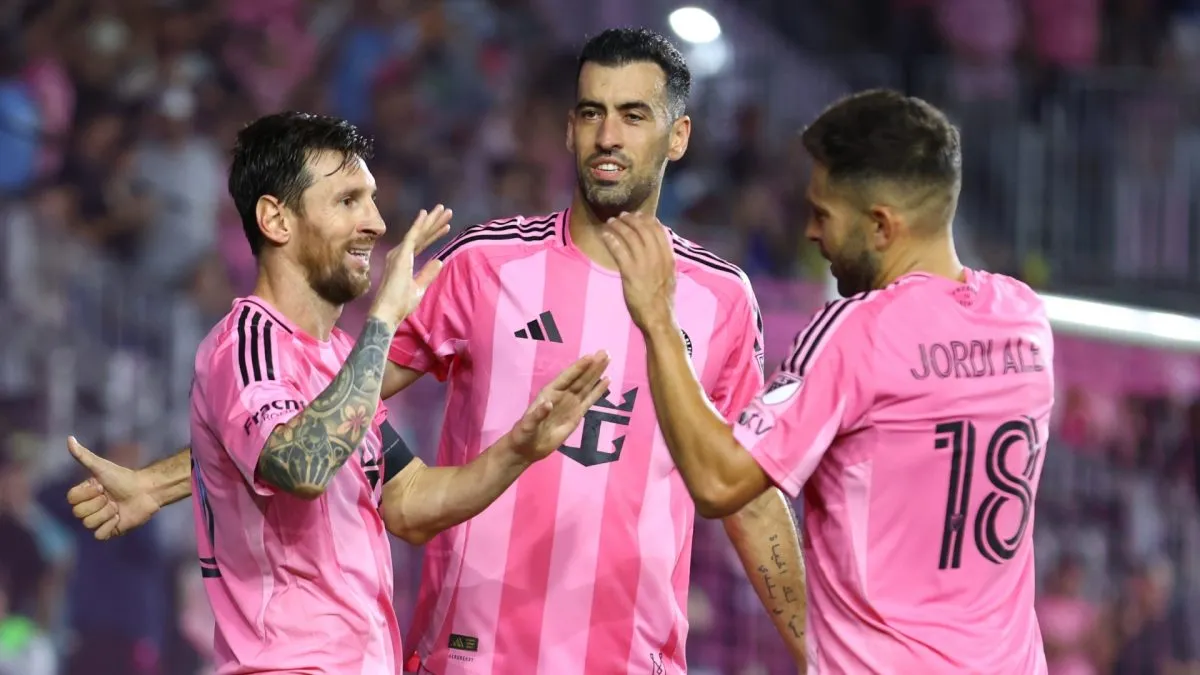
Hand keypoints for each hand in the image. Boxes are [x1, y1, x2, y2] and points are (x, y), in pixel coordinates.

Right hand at [65, 437, 157, 539]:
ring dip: (106, 514)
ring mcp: (98, 520)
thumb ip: (83, 455)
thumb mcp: (102, 467)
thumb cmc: (124, 477)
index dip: (87, 494)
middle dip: (98, 504)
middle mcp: (88, 507)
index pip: (71, 500)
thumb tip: (69, 438)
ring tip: (118, 506)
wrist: (146, 491)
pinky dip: (110, 526)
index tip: (102, 486)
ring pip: (88, 524)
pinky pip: (99, 535)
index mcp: (84, 494)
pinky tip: (119, 517)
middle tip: (111, 497)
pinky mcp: (109, 531)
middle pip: (78, 514)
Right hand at [370, 205, 453, 325]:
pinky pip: (411, 236)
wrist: (388, 312)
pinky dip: (419, 225)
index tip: (446, 226)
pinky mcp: (401, 255)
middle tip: (447, 211)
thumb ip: (428, 273)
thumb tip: (439, 261)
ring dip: (431, 220)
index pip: (421, 244)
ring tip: (444, 209)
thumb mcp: (419, 287)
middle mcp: (400, 254)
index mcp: (404, 261)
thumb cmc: (400, 303)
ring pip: (418, 233)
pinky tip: (425, 214)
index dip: (434, 235)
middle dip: (434, 223)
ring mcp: (399, 253)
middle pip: (421, 235)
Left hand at [507, 351, 610, 461]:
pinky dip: (598, 390)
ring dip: (597, 373)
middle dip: (592, 365)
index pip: (567, 377)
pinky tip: (606, 380)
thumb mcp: (527, 425)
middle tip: (605, 352)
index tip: (590, 357)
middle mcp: (562, 394)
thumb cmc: (524, 434)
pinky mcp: (577, 414)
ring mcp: (571, 404)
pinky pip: (590, 400)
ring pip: (587, 385)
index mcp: (549, 393)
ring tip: (607, 359)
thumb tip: (549, 404)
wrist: (528, 448)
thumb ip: (537, 415)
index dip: (578, 367)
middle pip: (580, 378)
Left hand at [599, 212, 676, 331]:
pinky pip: (620, 251)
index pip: (660, 231)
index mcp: (668, 258)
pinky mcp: (631, 273)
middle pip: (644, 229)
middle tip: (621, 216)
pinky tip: (605, 235)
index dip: (648, 219)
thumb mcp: (669, 277)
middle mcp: (658, 258)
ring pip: (631, 237)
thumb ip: (664, 261)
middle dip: (631, 219)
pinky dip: (611, 240)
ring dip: (619, 226)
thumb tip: (659, 249)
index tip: (639, 215)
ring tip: (611, 223)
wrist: (659, 317)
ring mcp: (644, 265)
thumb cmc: (663, 301)